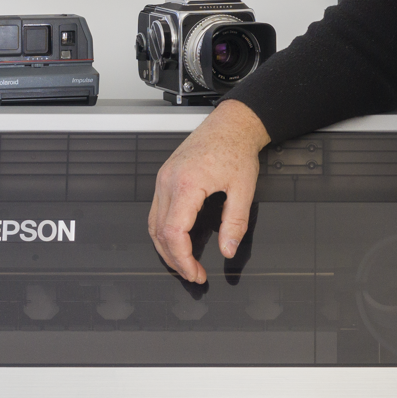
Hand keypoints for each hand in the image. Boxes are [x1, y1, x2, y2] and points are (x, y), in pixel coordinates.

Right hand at [147, 99, 268, 282]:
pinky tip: (177, 242)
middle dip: (175, 259)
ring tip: (185, 263)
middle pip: (159, 233)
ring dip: (166, 248)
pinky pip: (156, 211)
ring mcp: (163, 178)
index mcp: (187, 183)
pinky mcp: (164, 177)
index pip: (174, 233)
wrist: (231, 124)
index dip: (183, 259)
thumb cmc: (236, 149)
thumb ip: (235, 223)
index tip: (196, 272)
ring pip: (153, 224)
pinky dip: (163, 231)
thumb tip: (228, 250)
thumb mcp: (244, 189)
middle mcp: (168, 180)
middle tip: (194, 273)